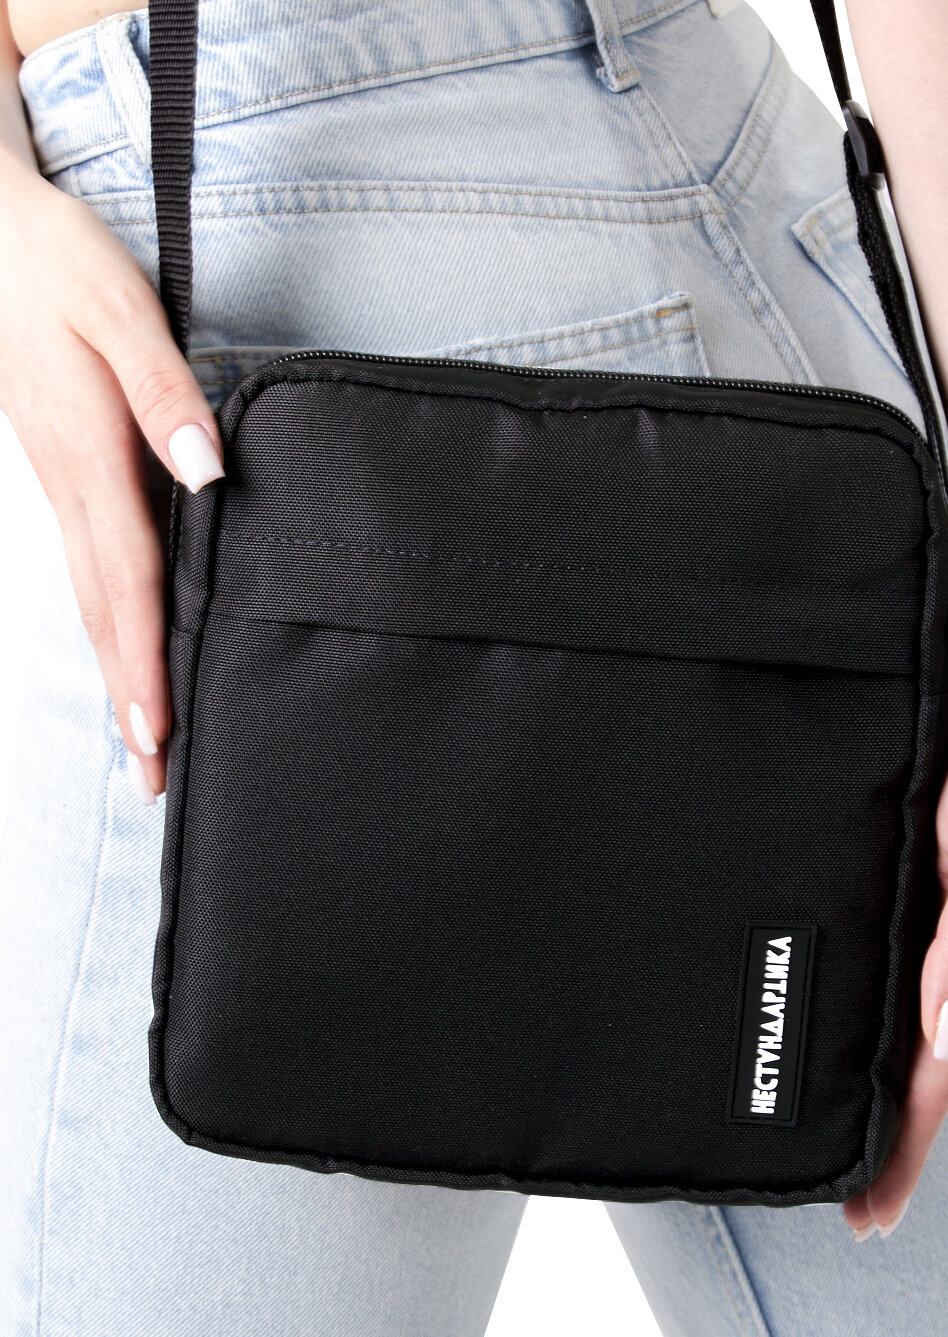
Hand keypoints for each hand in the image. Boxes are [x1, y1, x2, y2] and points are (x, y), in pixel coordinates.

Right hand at [0, 155, 224, 799]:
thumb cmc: (61, 267)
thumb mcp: (122, 312)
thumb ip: (167, 394)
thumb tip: (209, 471)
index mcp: (88, 458)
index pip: (126, 583)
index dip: (144, 661)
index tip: (158, 732)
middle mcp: (69, 488)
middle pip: (104, 614)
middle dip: (129, 699)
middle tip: (154, 780)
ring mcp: (59, 486)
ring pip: (90, 599)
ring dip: (116, 673)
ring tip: (143, 742)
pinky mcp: (63, 476)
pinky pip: (87, 568)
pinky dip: (107, 625)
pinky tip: (122, 652)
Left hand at [842, 662, 947, 1239]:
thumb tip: (947, 1038)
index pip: (934, 1076)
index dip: (906, 1147)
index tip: (871, 1218)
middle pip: (920, 1069)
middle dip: (893, 1142)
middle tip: (854, 1213)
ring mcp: (941, 930)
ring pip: (911, 1032)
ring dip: (887, 1094)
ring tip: (852, 1150)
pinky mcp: (926, 895)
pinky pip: (903, 978)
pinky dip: (879, 1027)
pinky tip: (853, 1040)